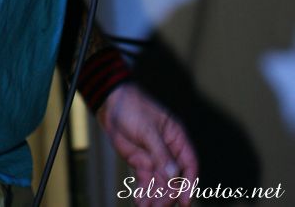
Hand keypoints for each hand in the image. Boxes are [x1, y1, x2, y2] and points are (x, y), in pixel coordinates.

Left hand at [98, 83, 197, 205]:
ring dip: (155, 197)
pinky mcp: (140, 163)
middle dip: (167, 195)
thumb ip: (160, 153)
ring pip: (160, 184)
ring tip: (146, 206)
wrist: (110, 103)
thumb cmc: (132, 108)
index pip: (189, 164)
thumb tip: (174, 176)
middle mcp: (168, 151)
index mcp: (176, 138)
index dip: (189, 183)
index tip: (185, 201)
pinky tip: (140, 201)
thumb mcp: (147, 129)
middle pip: (174, 179)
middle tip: (158, 206)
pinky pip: (145, 182)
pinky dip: (143, 192)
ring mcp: (154, 158)